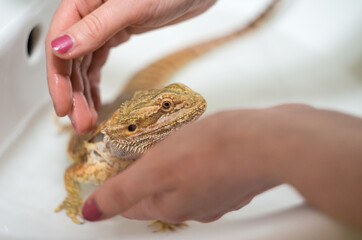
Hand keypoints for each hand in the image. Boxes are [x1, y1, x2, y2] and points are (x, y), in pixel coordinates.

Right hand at [46, 0, 215, 133]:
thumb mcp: (130, 7)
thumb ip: (95, 27)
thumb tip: (62, 48)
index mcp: (82, 2)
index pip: (58, 45)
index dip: (58, 79)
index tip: (63, 106)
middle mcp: (88, 14)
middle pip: (70, 60)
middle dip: (73, 94)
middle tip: (80, 122)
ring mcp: (102, 25)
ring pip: (84, 64)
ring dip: (83, 93)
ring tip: (88, 119)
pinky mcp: (118, 33)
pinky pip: (98, 62)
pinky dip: (95, 82)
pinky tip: (95, 99)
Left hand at [81, 105, 361, 227]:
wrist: (270, 141)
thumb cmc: (215, 151)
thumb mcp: (156, 168)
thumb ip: (122, 192)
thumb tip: (92, 214)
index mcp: (170, 207)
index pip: (129, 204)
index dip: (115, 184)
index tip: (113, 161)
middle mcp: (192, 207)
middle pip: (155, 192)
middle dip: (143, 171)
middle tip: (139, 146)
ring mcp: (215, 194)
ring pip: (180, 180)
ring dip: (169, 163)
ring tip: (168, 139)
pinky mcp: (231, 177)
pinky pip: (202, 170)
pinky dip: (193, 158)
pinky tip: (197, 142)